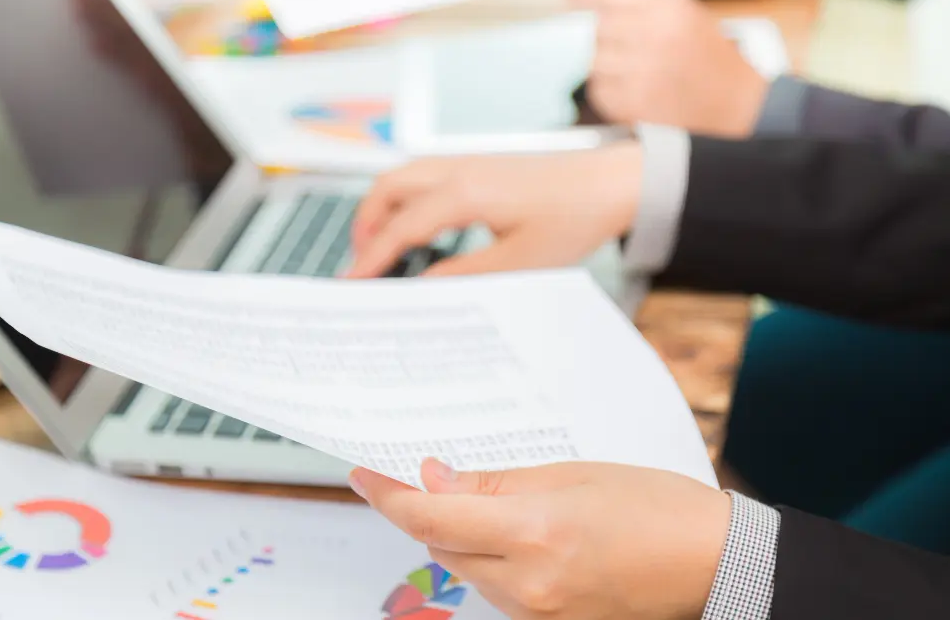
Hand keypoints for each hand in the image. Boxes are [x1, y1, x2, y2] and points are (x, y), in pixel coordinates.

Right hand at [346, 143, 642, 277]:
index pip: (401, 227)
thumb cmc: (570, 222)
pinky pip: (425, 174)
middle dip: (366, 224)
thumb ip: (461, 275)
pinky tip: (416, 224)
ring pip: (404, 176)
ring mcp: (467, 161)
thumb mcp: (516, 264)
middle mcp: (458, 169)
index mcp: (465, 194)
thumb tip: (419, 287)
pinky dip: (405, 198)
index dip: (372, 257)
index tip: (351, 282)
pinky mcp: (479, 163)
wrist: (610, 183)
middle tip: (361, 263)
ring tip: (381, 245)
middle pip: (389, 188)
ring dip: (384, 207)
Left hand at [351, 460, 729, 619]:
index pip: (429, 518)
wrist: (713, 565)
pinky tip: (510, 534)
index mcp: (532, 535)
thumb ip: (495, 484)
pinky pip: (498, 590)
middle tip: (421, 475)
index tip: (365, 474)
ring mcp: (537, 614)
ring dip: (459, 536)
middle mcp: (526, 585)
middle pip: (442, 547)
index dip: (387, 494)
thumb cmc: (656, 509)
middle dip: (425, 511)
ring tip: (480, 501)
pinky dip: (489, 559)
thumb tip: (436, 480)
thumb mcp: (571, 475)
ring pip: (468, 570)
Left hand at [569, 0, 768, 137]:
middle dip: (604, 37)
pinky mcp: (635, 105)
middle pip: (599, 28)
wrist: (736, 104)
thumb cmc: (708, 57)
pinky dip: (607, 91)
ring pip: (594, 61)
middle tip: (624, 48)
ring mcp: (644, 73)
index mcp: (672, 9)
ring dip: (605, 66)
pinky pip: (599, 92)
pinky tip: (630, 90)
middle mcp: (656, 37)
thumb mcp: (685, 13)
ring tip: (632, 71)